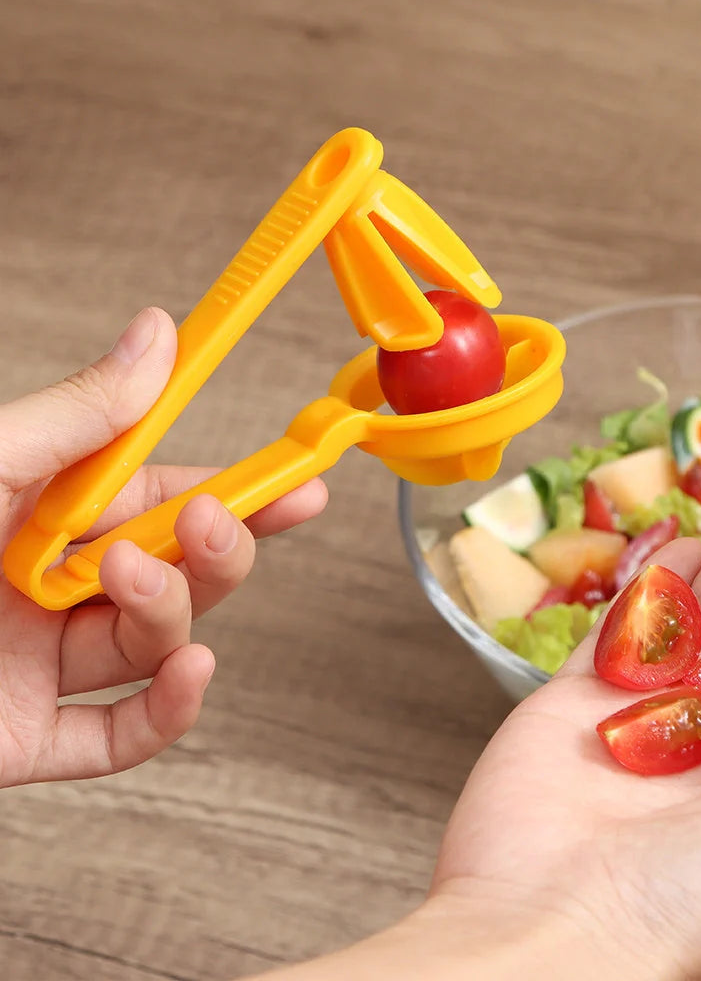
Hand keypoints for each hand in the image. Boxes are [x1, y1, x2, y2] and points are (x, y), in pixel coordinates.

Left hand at [0, 307, 326, 786]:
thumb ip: (80, 413)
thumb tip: (158, 336)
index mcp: (30, 510)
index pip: (159, 492)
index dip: (238, 486)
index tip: (299, 478)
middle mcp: (40, 584)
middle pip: (174, 569)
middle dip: (214, 546)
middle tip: (219, 518)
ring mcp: (31, 664)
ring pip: (153, 644)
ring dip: (170, 611)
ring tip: (127, 577)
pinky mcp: (18, 739)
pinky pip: (117, 736)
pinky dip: (167, 712)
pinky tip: (191, 674)